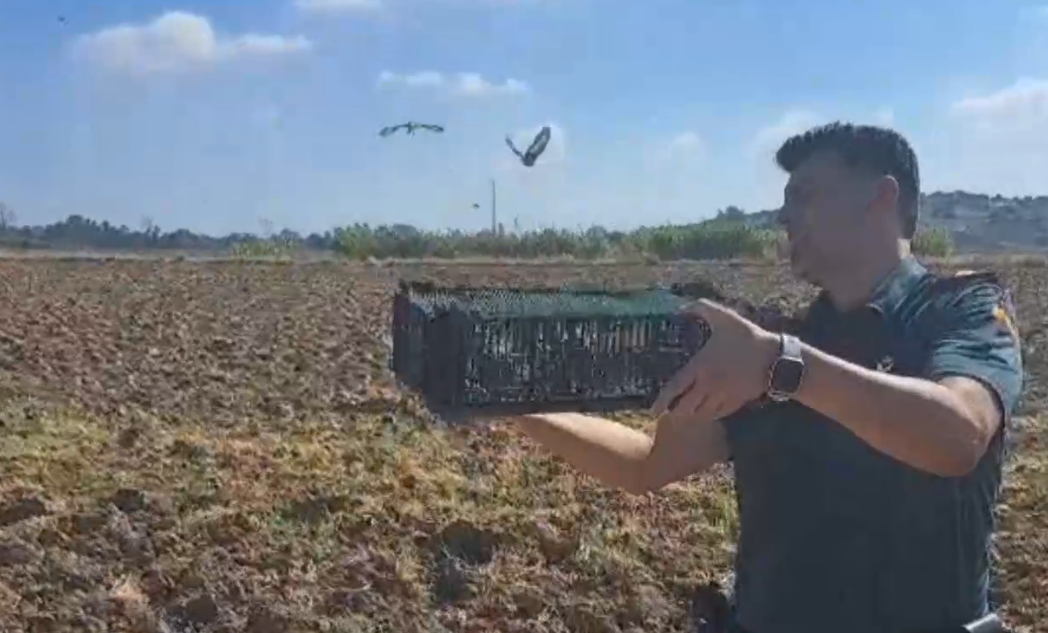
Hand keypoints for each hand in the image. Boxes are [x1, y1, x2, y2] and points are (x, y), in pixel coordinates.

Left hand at [650, 299, 779, 422]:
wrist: (775, 358)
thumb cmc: (747, 337)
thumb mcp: (723, 317)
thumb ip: (701, 308)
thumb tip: (682, 306)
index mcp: (701, 367)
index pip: (675, 389)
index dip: (661, 401)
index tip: (652, 410)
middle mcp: (709, 386)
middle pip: (685, 408)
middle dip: (675, 411)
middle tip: (668, 410)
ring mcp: (723, 396)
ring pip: (700, 414)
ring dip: (690, 415)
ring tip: (683, 412)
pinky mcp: (736, 402)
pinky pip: (717, 414)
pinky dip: (707, 415)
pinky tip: (704, 411)